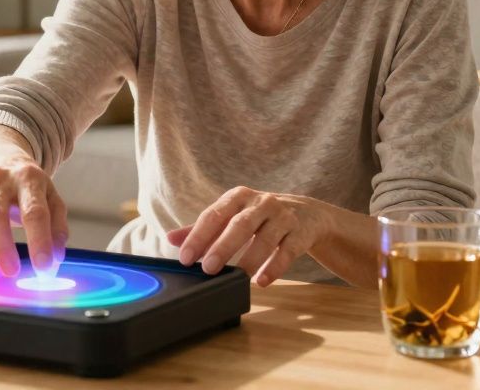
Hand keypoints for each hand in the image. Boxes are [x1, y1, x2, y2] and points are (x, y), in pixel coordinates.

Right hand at [0, 155, 67, 278]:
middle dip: (2, 246)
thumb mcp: (52, 198)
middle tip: (12, 272)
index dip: (40, 240)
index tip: (44, 267)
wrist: (2, 158)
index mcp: (27, 179)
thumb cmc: (29, 187)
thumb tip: (55, 259)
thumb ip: (57, 228)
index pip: (34, 212)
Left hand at [167, 187, 327, 286]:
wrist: (309, 214)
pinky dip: (275, 267)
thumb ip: (203, 228)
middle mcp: (261, 203)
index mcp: (238, 197)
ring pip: (264, 239)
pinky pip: (287, 251)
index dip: (198, 236)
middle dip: (222, 246)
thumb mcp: (233, 215)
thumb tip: (170, 239)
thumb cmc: (261, 216)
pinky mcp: (301, 233)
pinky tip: (263, 281)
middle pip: (240, 225)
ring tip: (237, 277)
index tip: (185, 258)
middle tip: (208, 269)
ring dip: (249, 259)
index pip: (214, 215)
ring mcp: (283, 217)